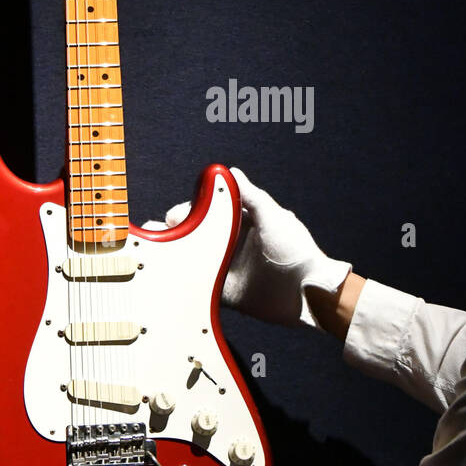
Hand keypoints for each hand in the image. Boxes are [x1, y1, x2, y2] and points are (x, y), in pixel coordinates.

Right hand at [147, 167, 351, 328]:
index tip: (179, 214)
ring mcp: (227, 266)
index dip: (193, 210)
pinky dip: (183, 277)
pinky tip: (169, 272)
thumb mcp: (274, 217)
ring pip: (194, 255)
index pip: (211, 209)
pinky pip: (199, 282)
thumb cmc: (296, 251)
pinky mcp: (224, 290)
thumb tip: (229, 171)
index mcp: (244, 222)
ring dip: (177, 250)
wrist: (306, 294)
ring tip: (158, 248)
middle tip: (167, 231)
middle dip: (180, 229)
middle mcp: (233, 242)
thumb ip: (251, 196)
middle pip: (199, 231)